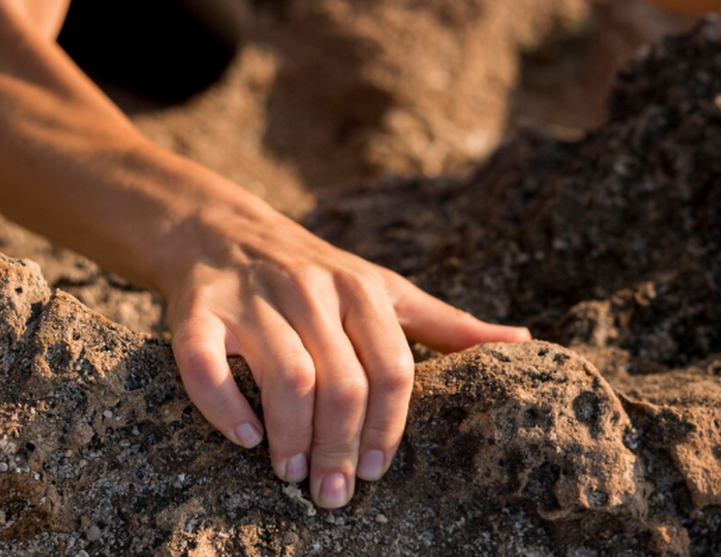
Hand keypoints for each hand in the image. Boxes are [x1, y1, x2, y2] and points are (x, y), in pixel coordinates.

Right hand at [159, 201, 530, 508]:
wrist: (223, 230)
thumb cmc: (321, 274)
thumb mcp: (388, 289)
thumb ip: (448, 323)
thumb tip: (523, 340)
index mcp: (363, 290)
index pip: (392, 367)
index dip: (391, 426)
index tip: (379, 471)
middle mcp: (312, 291)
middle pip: (342, 381)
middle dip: (342, 446)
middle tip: (334, 492)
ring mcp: (254, 300)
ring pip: (287, 376)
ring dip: (293, 437)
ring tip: (293, 474)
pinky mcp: (197, 311)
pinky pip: (205, 365)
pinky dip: (225, 407)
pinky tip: (245, 439)